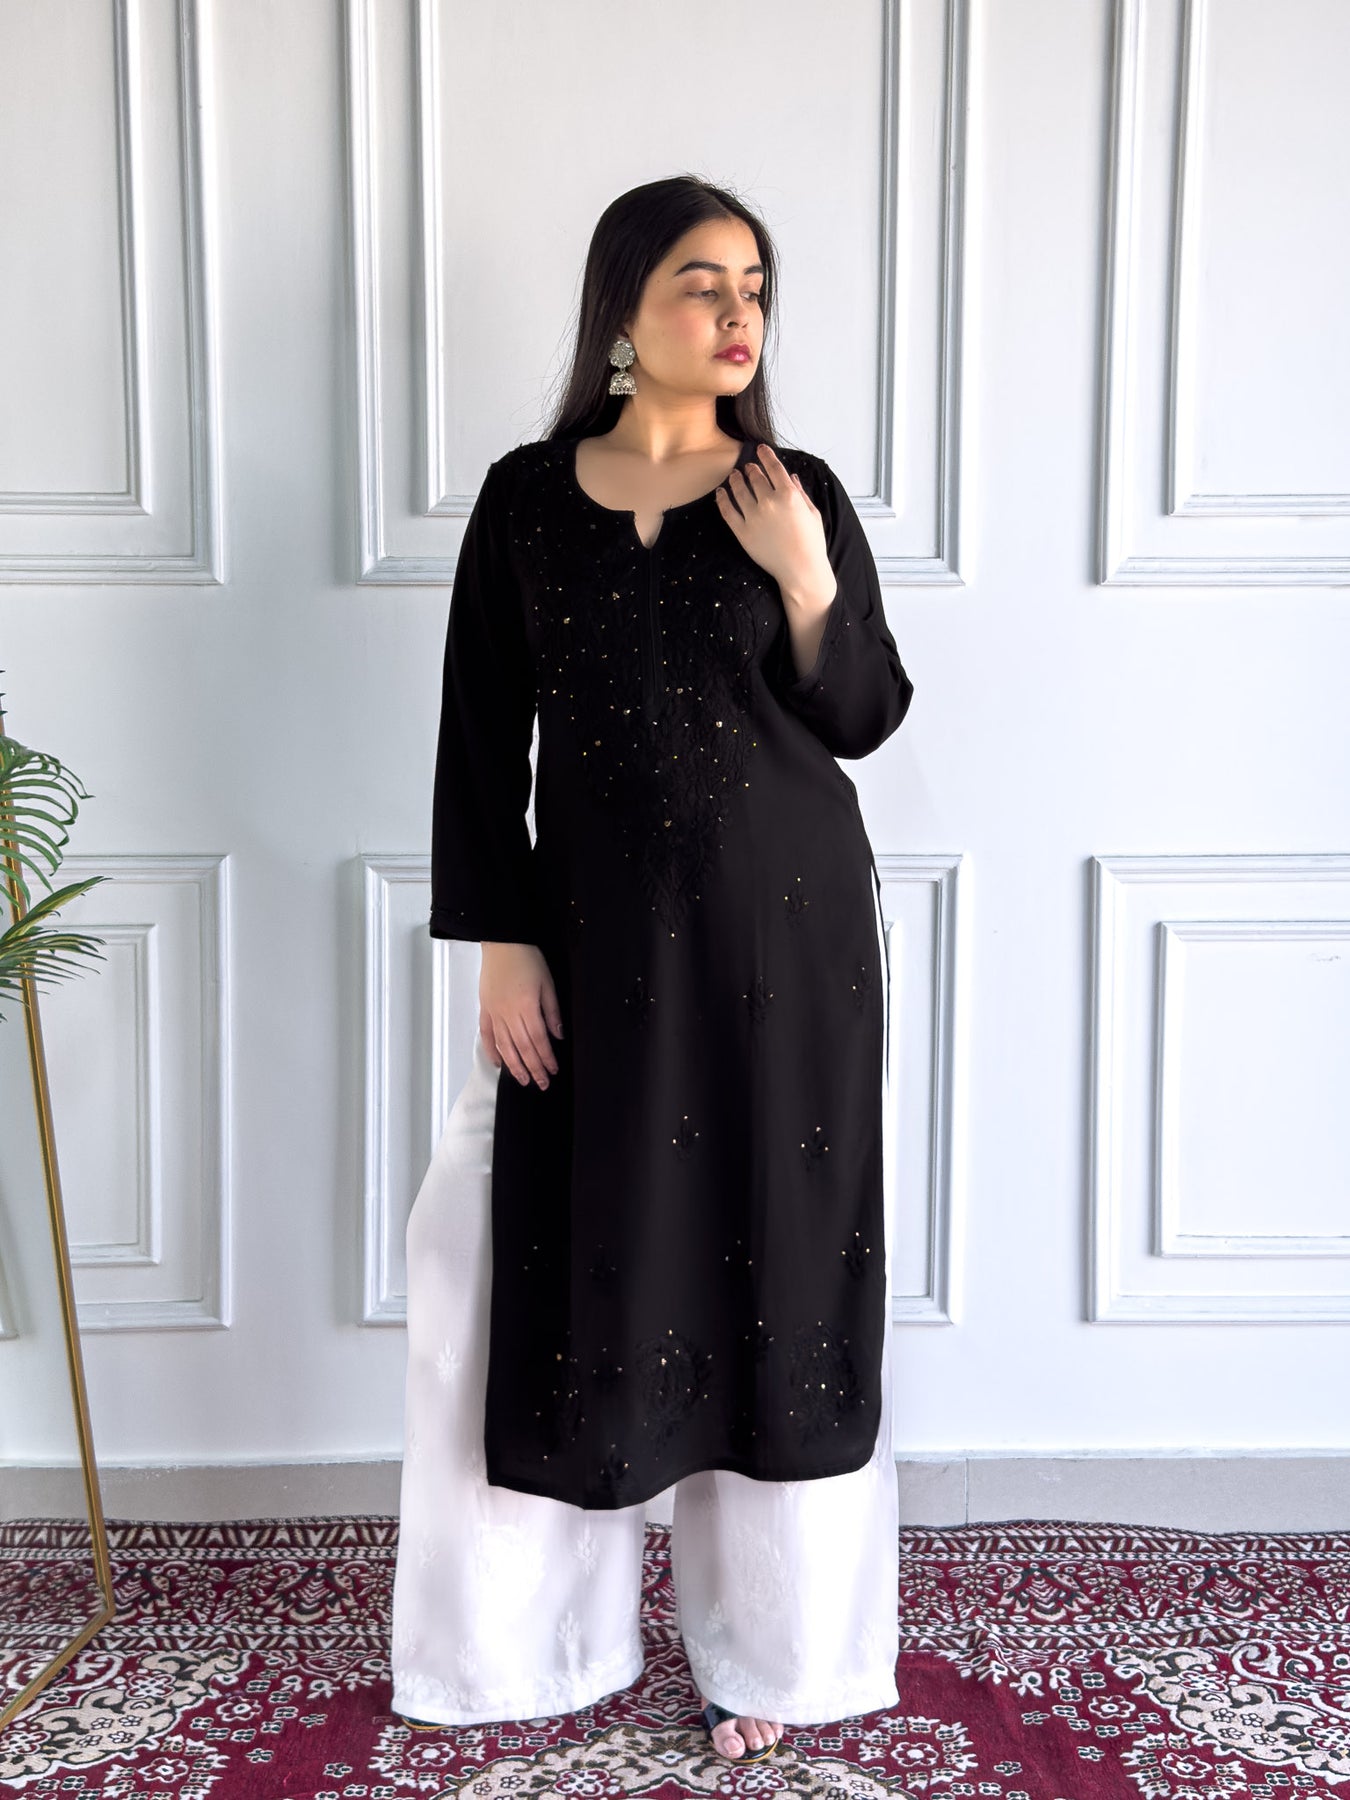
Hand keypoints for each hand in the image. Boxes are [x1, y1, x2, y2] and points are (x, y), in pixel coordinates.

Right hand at [479, 942, 563, 1088]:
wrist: (503, 943)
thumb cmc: (527, 959)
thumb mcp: (548, 983)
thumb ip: (552, 1011)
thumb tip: (558, 1035)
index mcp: (527, 1007)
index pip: (539, 1040)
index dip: (546, 1058)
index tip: (553, 1070)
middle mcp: (509, 1014)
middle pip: (523, 1048)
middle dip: (534, 1068)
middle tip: (542, 1084)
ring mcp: (495, 1013)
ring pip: (505, 1046)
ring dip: (515, 1066)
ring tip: (523, 1080)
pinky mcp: (485, 1010)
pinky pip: (487, 1036)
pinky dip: (492, 1051)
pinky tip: (498, 1064)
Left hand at [714, 444, 834, 598]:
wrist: (801, 570)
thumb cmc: (811, 543)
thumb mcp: (812, 513)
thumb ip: (800, 492)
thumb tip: (791, 477)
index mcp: (789, 495)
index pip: (773, 467)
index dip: (766, 455)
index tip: (761, 450)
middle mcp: (769, 502)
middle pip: (755, 477)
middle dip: (751, 469)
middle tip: (747, 467)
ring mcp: (754, 517)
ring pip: (739, 491)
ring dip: (735, 480)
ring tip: (733, 476)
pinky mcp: (743, 532)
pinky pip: (728, 511)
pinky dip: (722, 499)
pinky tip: (721, 493)